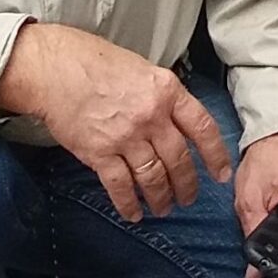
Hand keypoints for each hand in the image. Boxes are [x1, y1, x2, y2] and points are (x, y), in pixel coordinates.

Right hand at [0, 23, 231, 221]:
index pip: (203, 128)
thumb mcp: (145, 71)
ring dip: (161, 197)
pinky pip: (120, 186)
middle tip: (189, 198)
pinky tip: (134, 213)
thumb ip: (165, 97)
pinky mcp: (99, 153)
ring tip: (164, 208)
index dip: (215, 154)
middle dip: (187, 184)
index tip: (221, 173)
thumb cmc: (99, 64)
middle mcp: (152, 116)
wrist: (57, 70)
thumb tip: (178, 121)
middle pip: (179, 159)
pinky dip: (129, 204)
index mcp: (168, 91)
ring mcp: (126, 137)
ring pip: (153, 176)